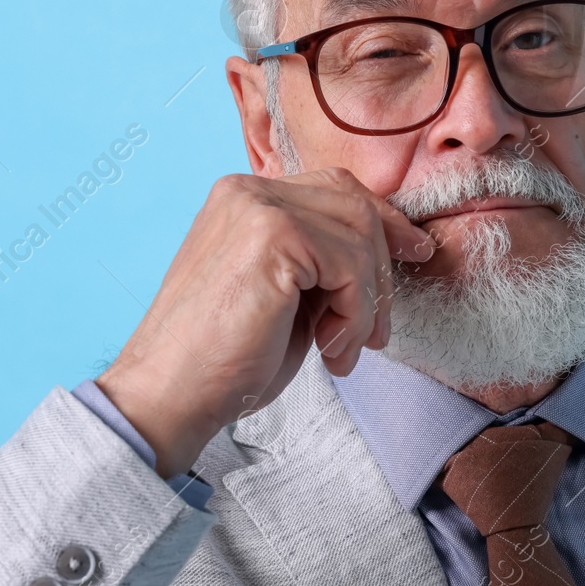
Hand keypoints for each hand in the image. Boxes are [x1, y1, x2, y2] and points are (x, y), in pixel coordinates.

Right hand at [95, 167, 434, 477]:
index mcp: (243, 197)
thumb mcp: (285, 295)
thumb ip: (321, 263)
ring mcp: (257, 207)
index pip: (335, 189)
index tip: (414, 253)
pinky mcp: (272, 235)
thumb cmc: (222, 359)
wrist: (170, 396)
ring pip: (360, 235)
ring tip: (343, 350)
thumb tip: (386, 256)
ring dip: (367, 302)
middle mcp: (247, 189)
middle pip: (355, 203)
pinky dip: (356, 314)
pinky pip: (351, 265)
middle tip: (379, 332)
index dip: (381, 222)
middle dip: (382, 267)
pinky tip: (331, 350)